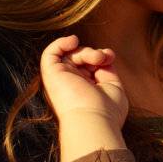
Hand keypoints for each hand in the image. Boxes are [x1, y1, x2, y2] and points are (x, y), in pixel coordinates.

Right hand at [41, 36, 128, 161]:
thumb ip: (108, 72)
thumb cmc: (107, 110)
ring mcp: (61, 80)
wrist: (93, 121)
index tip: (110, 57)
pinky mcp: (51, 75)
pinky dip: (60, 43)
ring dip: (85, 51)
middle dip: (94, 53)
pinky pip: (49, 54)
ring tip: (97, 58)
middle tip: (104, 58)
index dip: (100, 56)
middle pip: (79, 60)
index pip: (89, 67)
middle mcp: (71, 86)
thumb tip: (103, 57)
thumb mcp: (113, 88)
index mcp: (85, 90)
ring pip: (69, 55)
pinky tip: (73, 41)